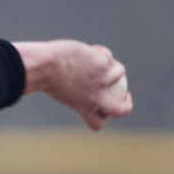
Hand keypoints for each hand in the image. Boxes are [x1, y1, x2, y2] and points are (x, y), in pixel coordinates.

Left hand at [12, 39, 131, 130]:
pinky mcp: (104, 64)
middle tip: (125, 94)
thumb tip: (78, 85)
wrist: (47, 66)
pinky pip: (107, 56)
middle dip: (127, 104)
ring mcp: (103, 80)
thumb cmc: (46, 78)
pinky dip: (100, 52)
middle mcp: (97, 98)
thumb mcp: (60, 90)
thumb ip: (75, 92)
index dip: (103, 118)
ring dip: (113, 66)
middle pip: (122, 110)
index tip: (104, 110)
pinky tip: (90, 50)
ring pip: (120, 73)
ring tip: (103, 60)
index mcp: (85, 109)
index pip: (99, 123)